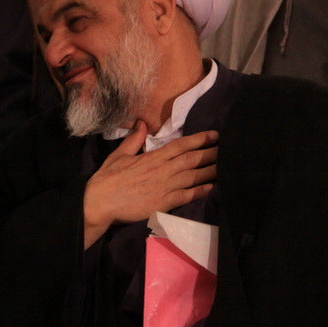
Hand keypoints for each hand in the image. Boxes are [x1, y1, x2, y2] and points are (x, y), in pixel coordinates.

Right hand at [82, 125, 217, 247]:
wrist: (99, 203)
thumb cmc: (107, 179)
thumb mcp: (119, 155)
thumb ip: (133, 140)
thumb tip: (142, 123)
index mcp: (152, 157)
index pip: (181, 145)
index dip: (199, 139)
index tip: (214, 135)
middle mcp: (162, 170)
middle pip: (192, 159)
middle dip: (211, 153)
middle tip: (228, 149)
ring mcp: (164, 187)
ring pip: (193, 176)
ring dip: (210, 171)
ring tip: (226, 167)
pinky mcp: (163, 203)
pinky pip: (187, 196)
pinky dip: (200, 191)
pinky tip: (212, 188)